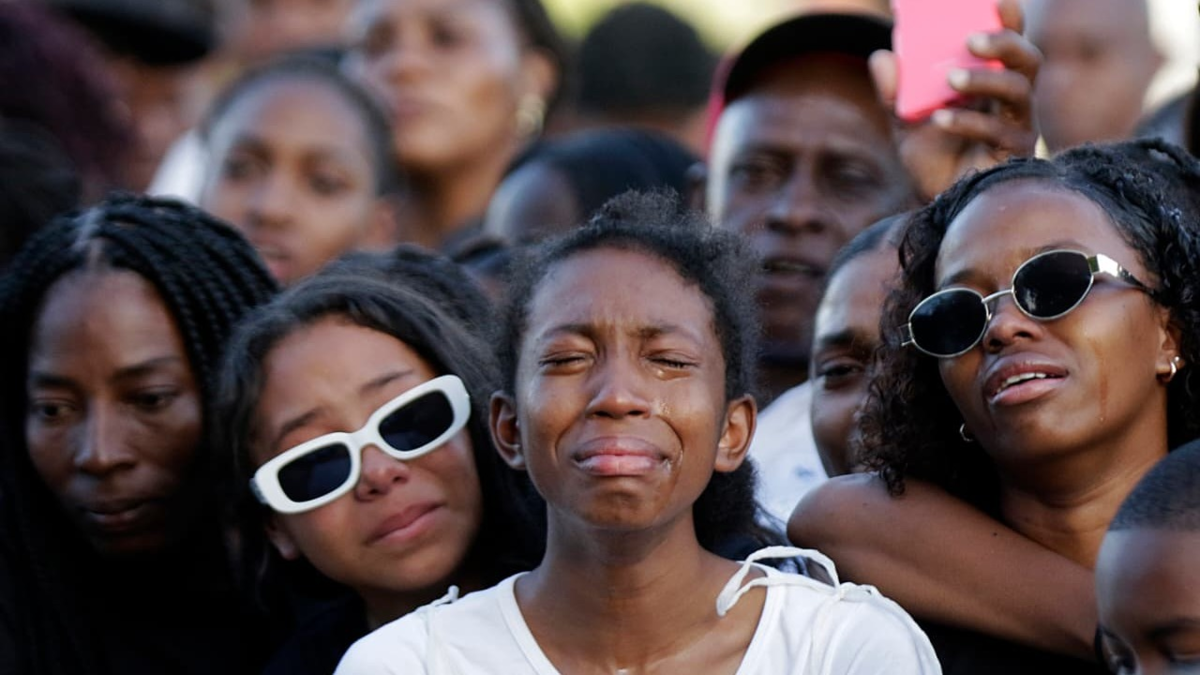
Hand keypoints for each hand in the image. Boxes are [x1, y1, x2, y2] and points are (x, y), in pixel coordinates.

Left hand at [871, 0, 1040, 201]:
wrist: (937, 201)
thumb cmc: (932, 155)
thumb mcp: (905, 119)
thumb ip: (894, 90)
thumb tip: (881, 55)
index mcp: (992, 81)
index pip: (1009, 43)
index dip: (1008, 19)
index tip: (994, 0)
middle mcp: (1012, 99)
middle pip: (1027, 59)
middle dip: (1003, 43)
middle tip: (970, 39)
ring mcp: (1018, 125)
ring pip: (1019, 90)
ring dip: (984, 80)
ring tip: (949, 79)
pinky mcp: (1013, 154)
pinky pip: (998, 130)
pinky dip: (967, 121)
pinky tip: (939, 120)